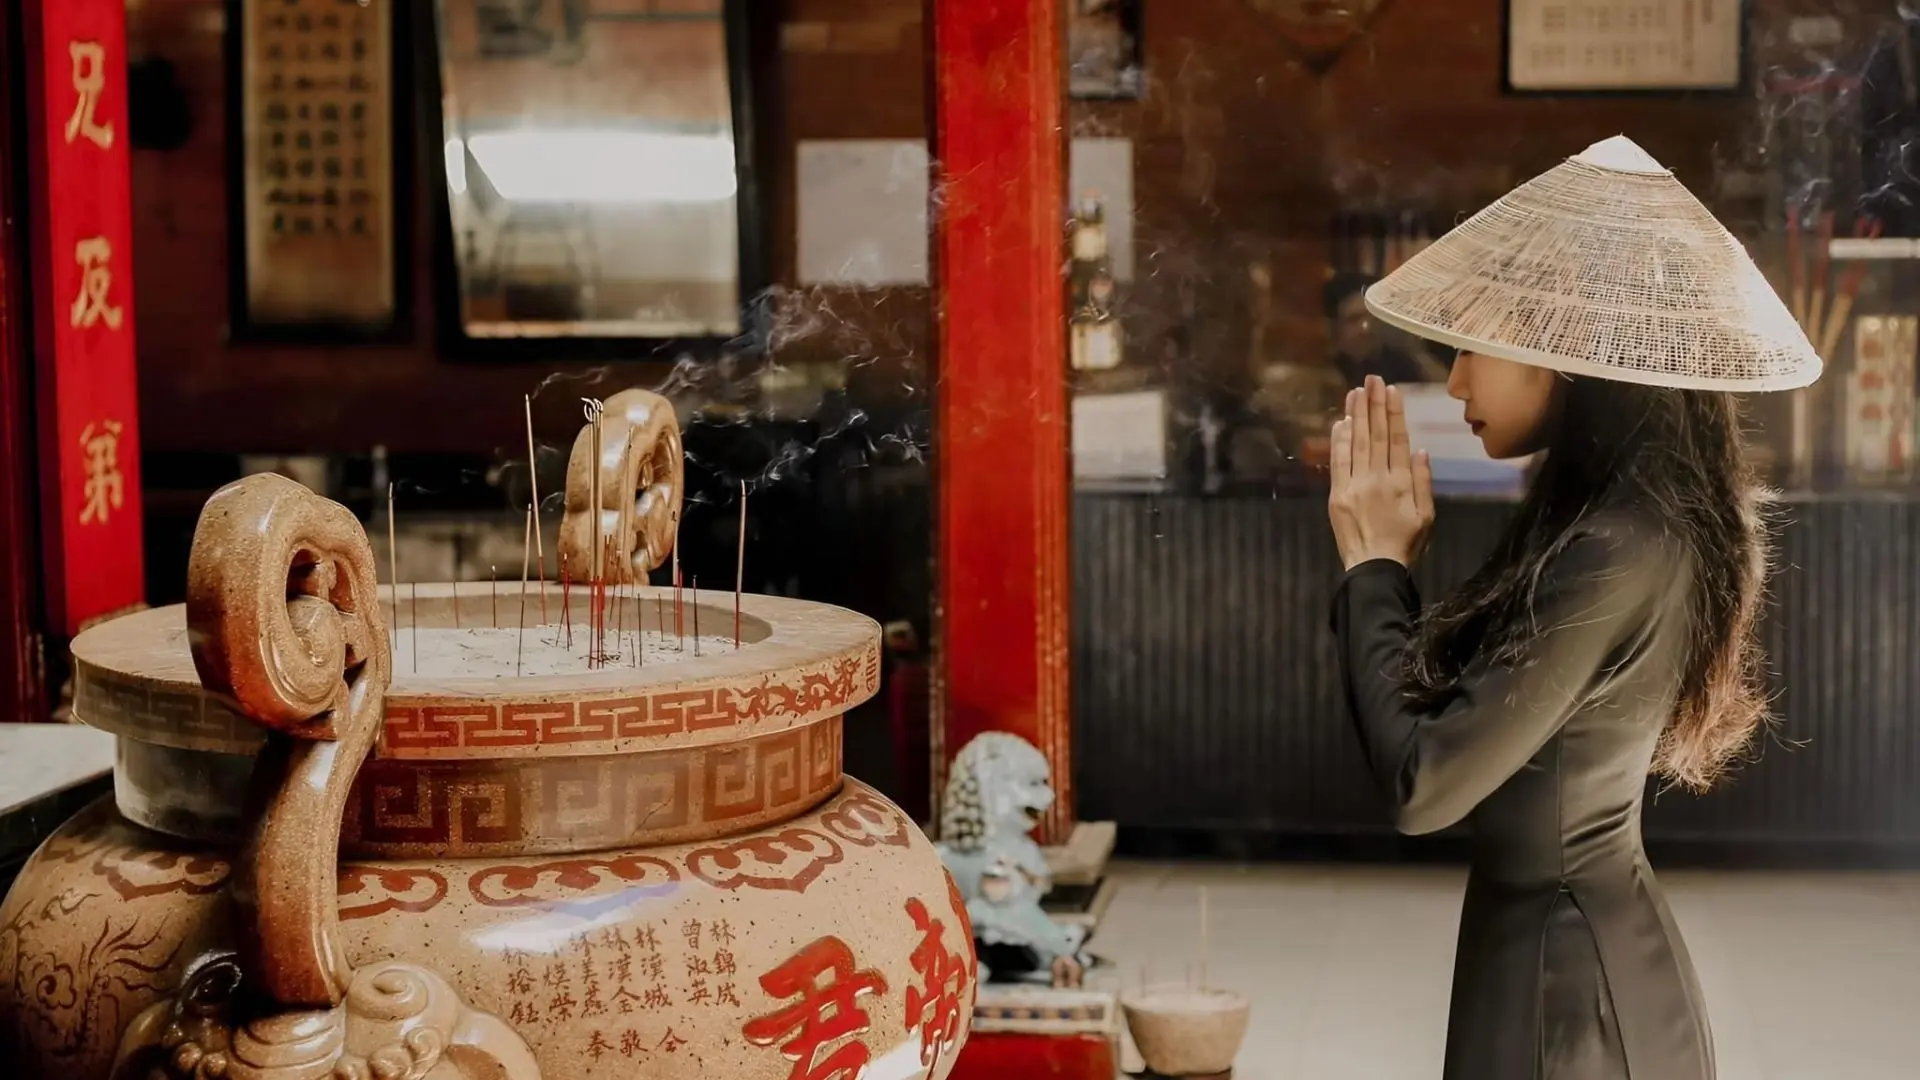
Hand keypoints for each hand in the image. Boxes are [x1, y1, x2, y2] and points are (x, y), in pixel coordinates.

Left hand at [1328, 376, 1434, 570]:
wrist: (1373, 570)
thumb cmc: (1405, 544)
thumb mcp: (1426, 516)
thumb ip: (1423, 482)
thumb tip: (1422, 451)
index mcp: (1401, 483)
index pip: (1397, 440)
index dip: (1394, 413)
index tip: (1392, 391)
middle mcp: (1377, 480)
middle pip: (1375, 435)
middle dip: (1373, 404)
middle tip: (1372, 379)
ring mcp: (1354, 486)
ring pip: (1355, 444)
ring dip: (1356, 415)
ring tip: (1356, 391)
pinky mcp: (1337, 496)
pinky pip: (1337, 462)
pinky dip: (1339, 441)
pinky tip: (1342, 421)